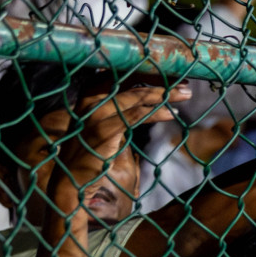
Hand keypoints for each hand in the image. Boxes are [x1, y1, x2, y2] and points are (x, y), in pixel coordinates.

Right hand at [54, 80, 189, 196]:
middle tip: (184, 85)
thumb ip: (120, 118)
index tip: (169, 76)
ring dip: (163, 95)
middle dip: (160, 81)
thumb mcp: (105, 132)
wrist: (70, 181)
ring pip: (136, 98)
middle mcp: (91, 100)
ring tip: (185, 95)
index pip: (121, 78)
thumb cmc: (89, 159)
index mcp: (90, 97)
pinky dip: (154, 113)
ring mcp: (96, 113)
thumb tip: (142, 113)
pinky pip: (133, 117)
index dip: (147, 75)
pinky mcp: (103, 129)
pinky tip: (170, 113)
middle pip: (131, 83)